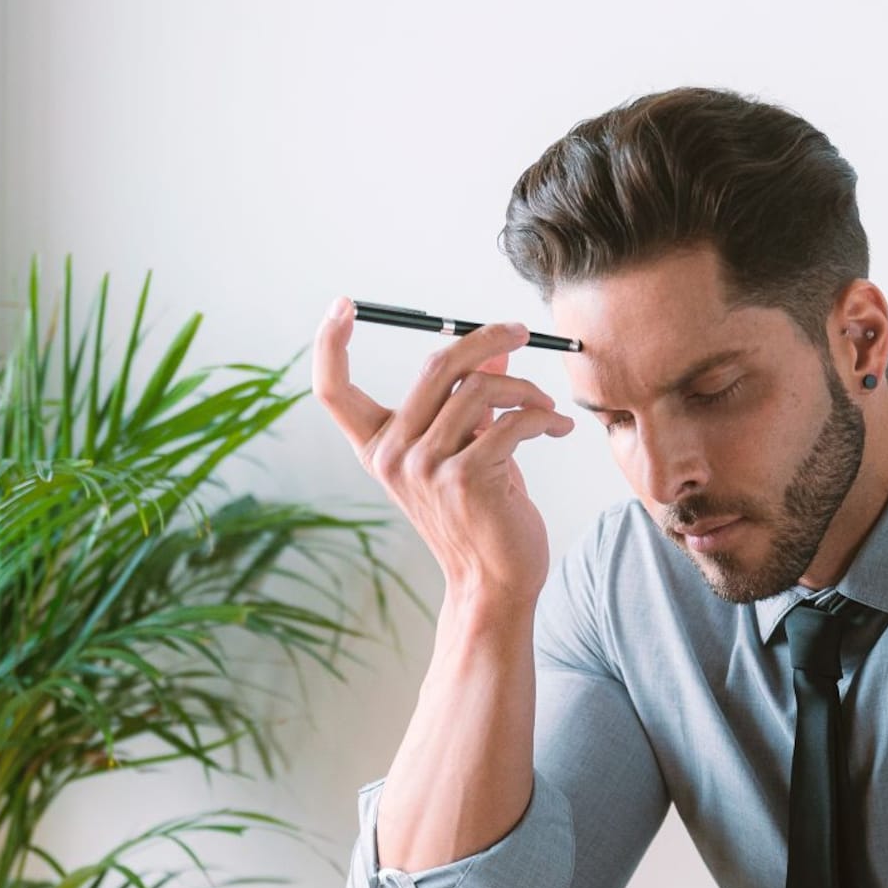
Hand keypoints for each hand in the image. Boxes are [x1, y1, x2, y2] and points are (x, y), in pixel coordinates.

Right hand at [312, 296, 573, 608]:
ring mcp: (424, 468)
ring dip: (526, 390)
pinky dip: (543, 419)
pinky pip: (511, 421)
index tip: (343, 305)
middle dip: (484, 338)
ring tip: (546, 409)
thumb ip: (469, 402)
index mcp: (377, 447)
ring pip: (482, 390)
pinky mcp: (465, 479)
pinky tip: (557, 429)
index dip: (329, 343)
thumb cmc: (480, 516)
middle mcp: (391, 456)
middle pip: (434, 366)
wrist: (495, 582)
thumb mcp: (465, 451)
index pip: (332, 391)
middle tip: (519, 330)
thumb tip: (494, 348)